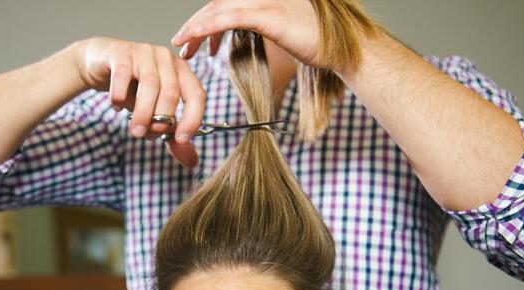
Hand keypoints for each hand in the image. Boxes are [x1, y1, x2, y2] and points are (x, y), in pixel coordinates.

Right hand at [74, 37, 206, 168]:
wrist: (102, 65)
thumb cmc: (133, 89)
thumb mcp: (153, 112)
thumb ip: (171, 134)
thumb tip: (192, 162)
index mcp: (181, 72)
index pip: (197, 94)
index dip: (192, 118)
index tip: (181, 139)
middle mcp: (167, 59)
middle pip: (171, 92)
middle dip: (160, 119)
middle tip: (145, 136)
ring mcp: (144, 52)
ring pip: (150, 84)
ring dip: (142, 112)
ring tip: (134, 130)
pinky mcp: (121, 52)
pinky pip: (123, 75)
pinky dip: (120, 96)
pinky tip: (117, 107)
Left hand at [170, 0, 322, 67]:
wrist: (343, 50)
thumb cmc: (316, 45)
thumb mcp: (283, 32)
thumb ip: (260, 29)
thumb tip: (239, 40)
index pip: (225, 4)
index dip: (205, 20)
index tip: (191, 40)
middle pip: (218, 4)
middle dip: (195, 25)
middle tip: (181, 46)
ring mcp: (266, 2)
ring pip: (220, 9)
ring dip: (196, 27)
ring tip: (182, 45)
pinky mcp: (269, 15)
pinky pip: (231, 18)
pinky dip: (209, 27)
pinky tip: (195, 37)